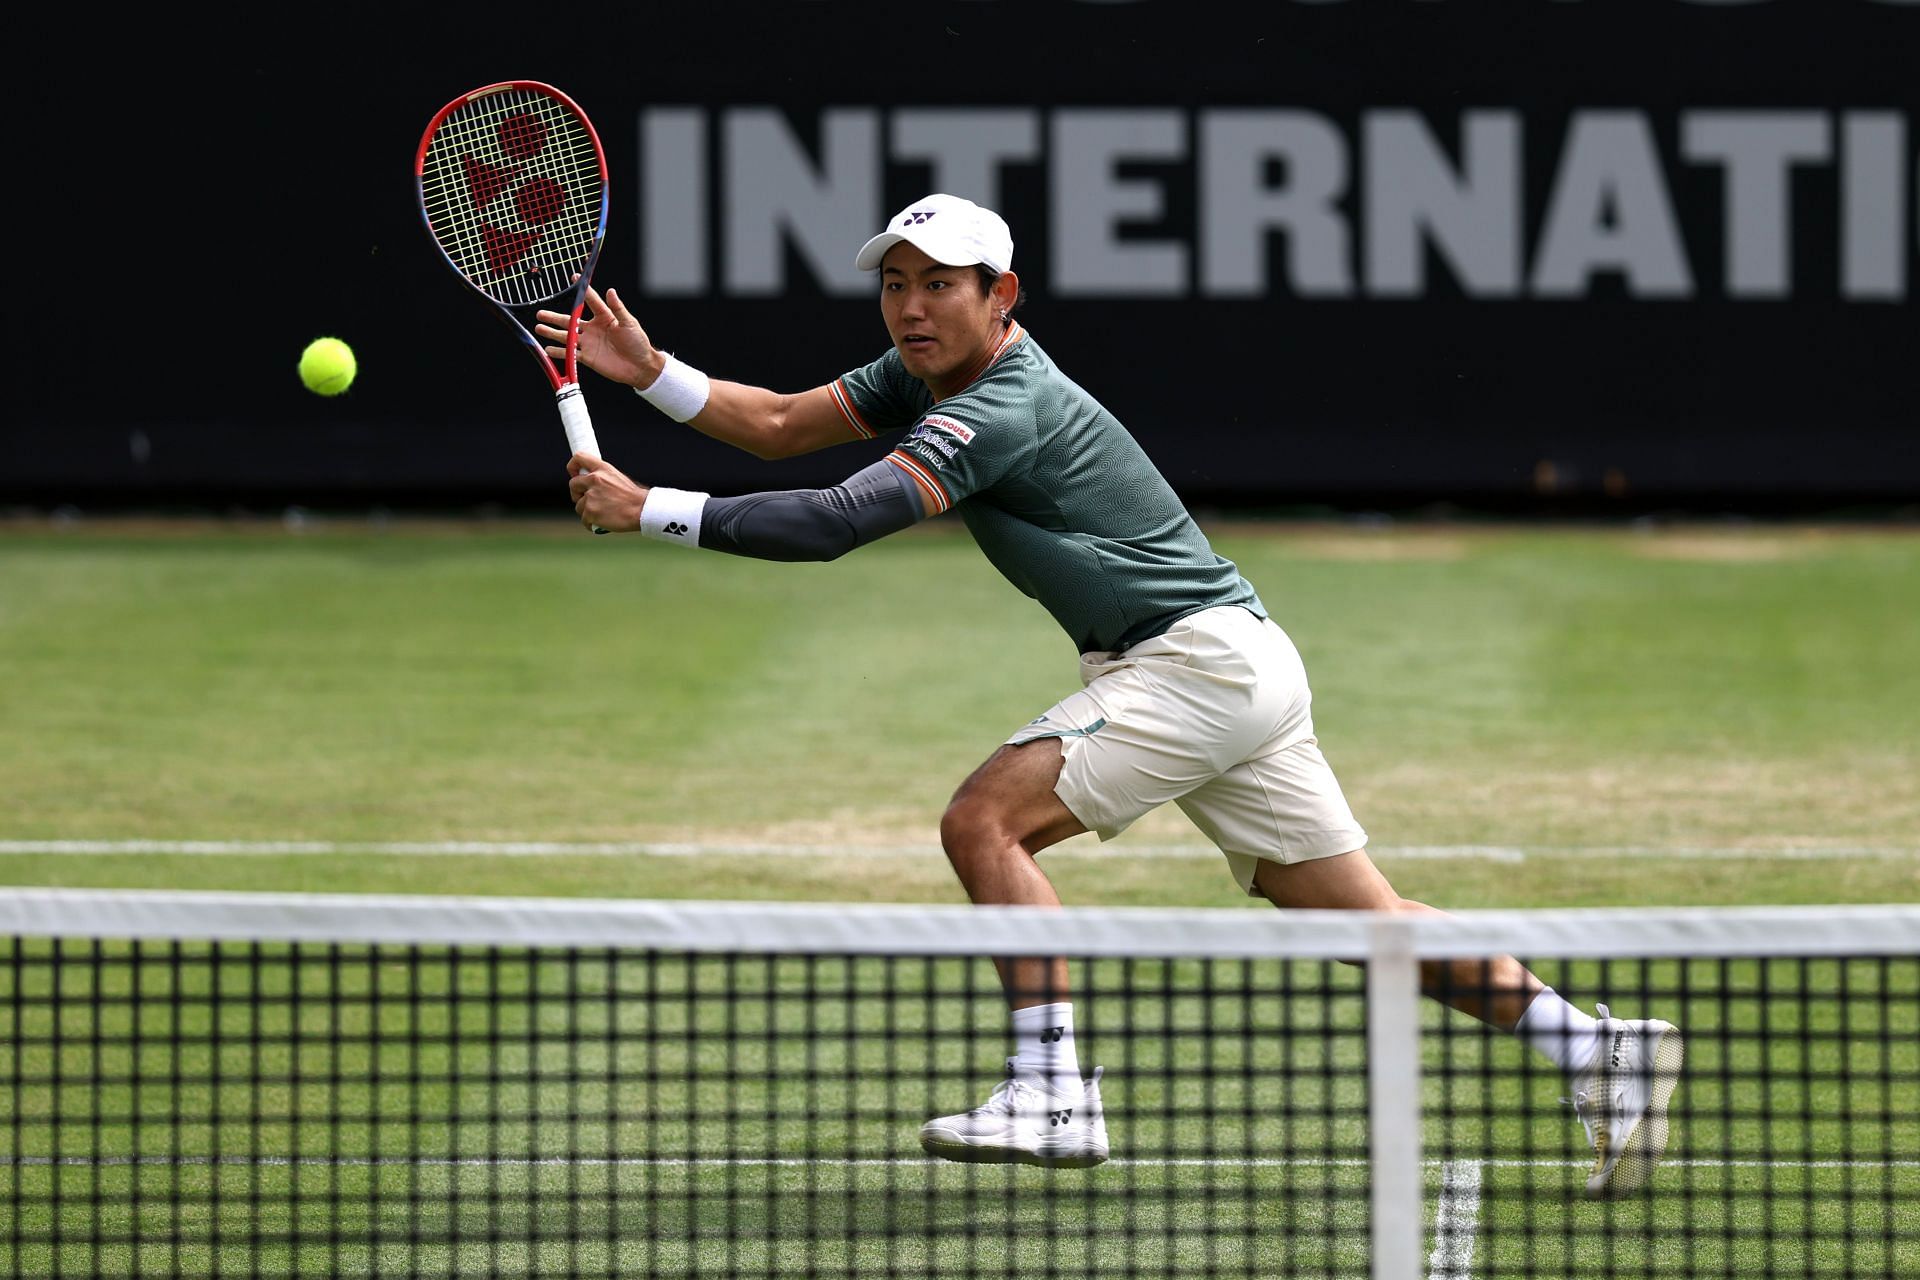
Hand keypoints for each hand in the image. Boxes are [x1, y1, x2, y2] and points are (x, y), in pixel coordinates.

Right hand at [536, 283, 662, 388]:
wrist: (640, 367)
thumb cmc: (638, 343)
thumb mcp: (629, 323)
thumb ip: (618, 308)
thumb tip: (611, 291)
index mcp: (604, 318)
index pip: (590, 301)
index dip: (582, 290)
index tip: (574, 278)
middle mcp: (593, 329)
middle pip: (570, 320)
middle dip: (554, 317)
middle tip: (540, 313)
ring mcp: (589, 343)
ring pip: (566, 337)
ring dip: (552, 333)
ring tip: (539, 328)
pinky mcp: (588, 358)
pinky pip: (571, 354)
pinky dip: (559, 352)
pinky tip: (548, 349)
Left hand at [567, 453, 647, 532]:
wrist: (642, 510)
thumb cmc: (633, 497)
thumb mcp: (618, 478)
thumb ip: (602, 478)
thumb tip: (589, 484)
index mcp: (602, 469)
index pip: (579, 457)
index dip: (573, 466)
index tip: (574, 474)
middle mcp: (595, 480)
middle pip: (573, 484)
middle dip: (578, 493)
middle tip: (588, 500)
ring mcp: (591, 497)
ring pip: (579, 505)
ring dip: (587, 511)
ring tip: (602, 513)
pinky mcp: (590, 512)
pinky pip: (584, 520)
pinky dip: (591, 523)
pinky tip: (601, 523)